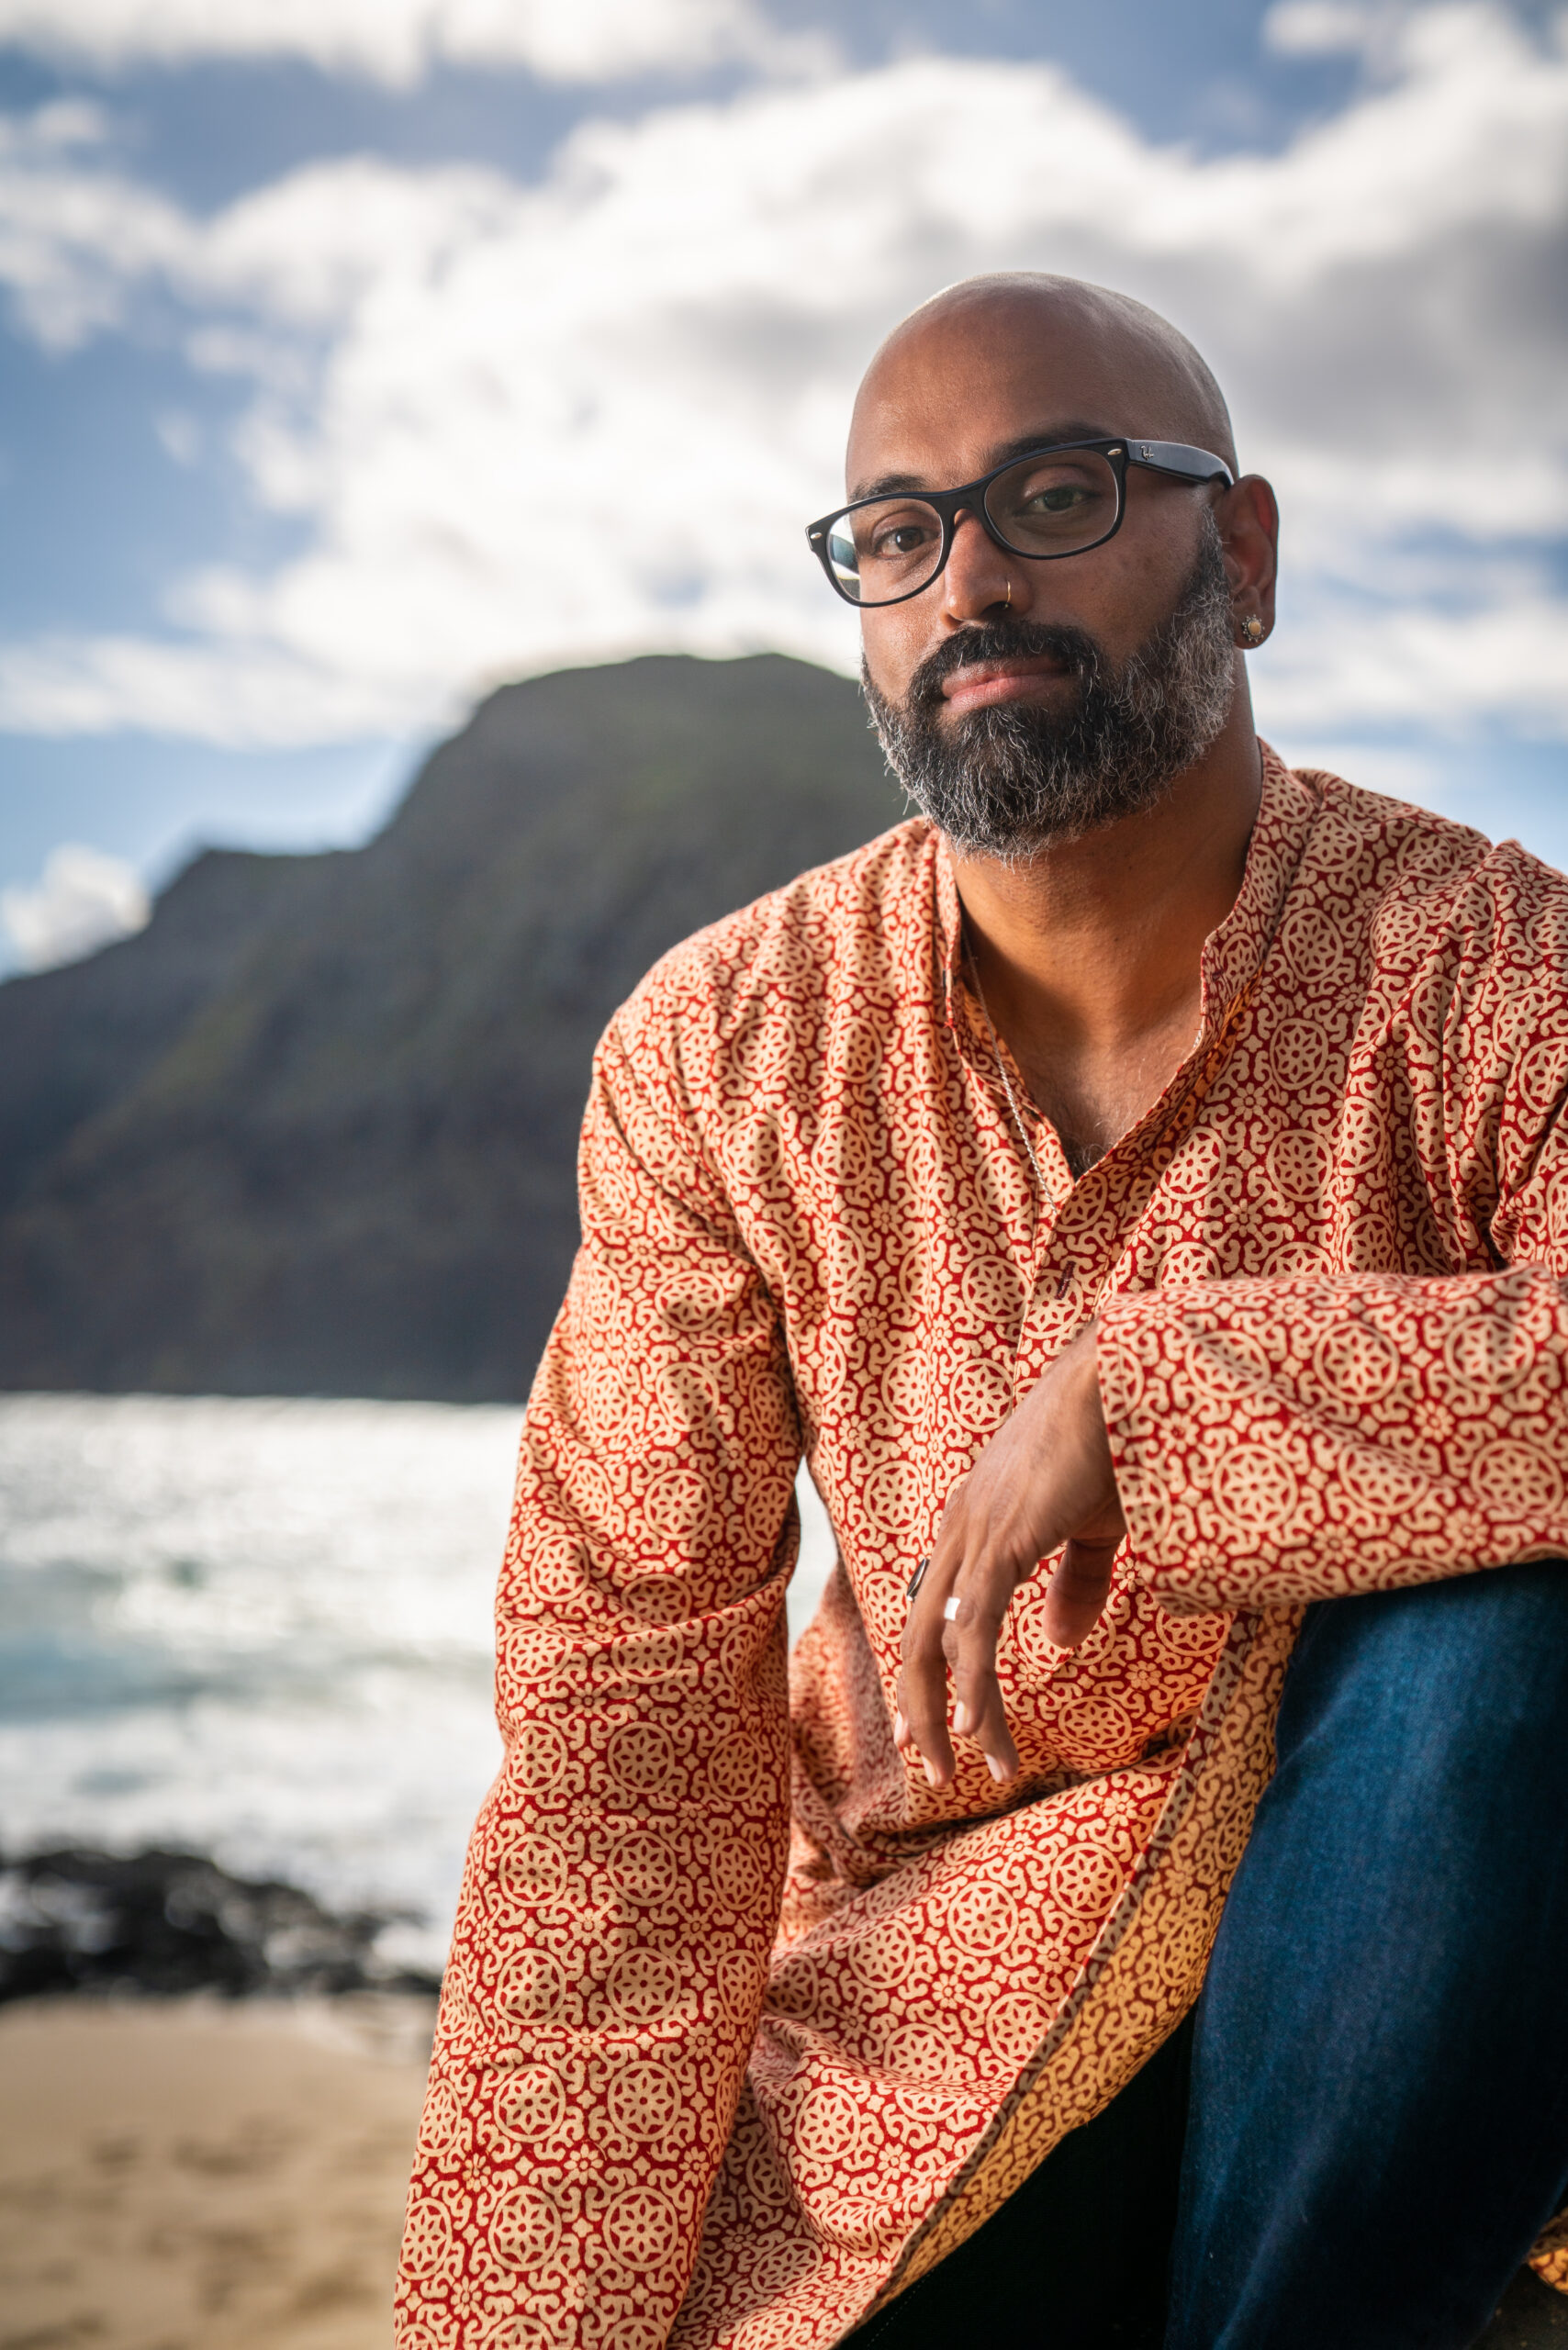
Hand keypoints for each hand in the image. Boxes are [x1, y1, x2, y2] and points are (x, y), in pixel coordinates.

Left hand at [895, 1323, 1124, 1787]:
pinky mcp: (1003, 1540)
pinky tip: (975, 1724)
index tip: (924, 1728)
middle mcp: (959, 1532)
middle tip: (933, 1768)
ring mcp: (975, 1536)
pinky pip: (976, 1625)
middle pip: (918, 1638)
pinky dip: (973, 1682)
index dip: (924, 1674)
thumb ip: (1074, 1587)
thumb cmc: (1110, 1446)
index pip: (931, 1614)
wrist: (1114, 1384)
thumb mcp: (1092, 1530)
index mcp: (972, 1526)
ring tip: (975, 1763)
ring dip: (955, 1712)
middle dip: (919, 1707)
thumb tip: (1059, 1644)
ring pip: (944, 1644)